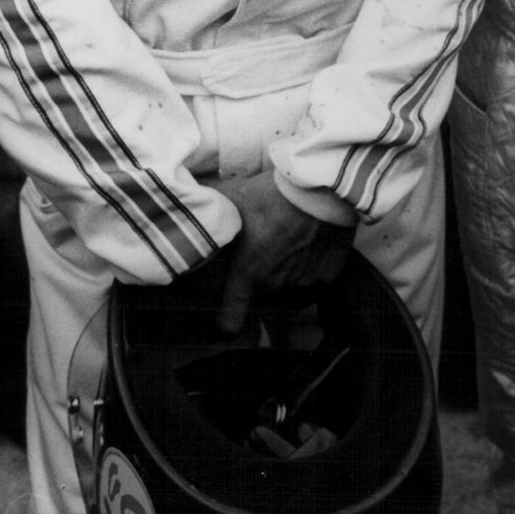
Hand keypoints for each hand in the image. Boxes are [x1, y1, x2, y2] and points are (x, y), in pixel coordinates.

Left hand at [213, 172, 355, 334]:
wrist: (323, 186)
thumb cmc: (276, 192)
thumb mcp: (236, 193)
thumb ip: (210, 201)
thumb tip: (184, 200)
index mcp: (250, 268)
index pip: (234, 308)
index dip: (228, 318)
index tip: (225, 327)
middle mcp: (277, 280)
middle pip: (265, 282)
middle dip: (265, 266)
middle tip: (269, 237)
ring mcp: (306, 277)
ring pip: (293, 277)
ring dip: (291, 263)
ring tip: (294, 231)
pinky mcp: (331, 270)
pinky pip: (319, 273)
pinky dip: (316, 260)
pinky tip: (315, 238)